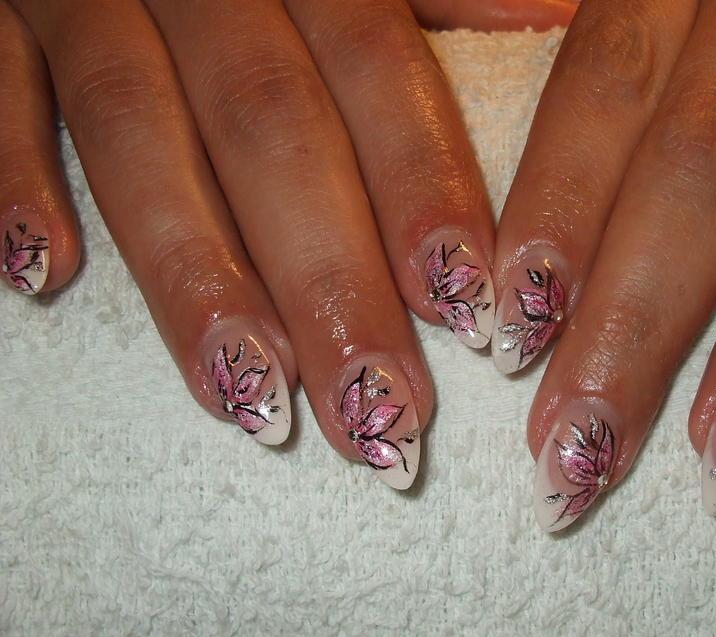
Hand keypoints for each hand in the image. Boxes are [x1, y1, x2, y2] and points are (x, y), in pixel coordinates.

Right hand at [0, 0, 573, 488]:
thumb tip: (557, 23)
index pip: (375, 69)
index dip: (422, 189)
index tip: (469, 314)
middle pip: (269, 131)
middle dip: (329, 282)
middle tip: (381, 415)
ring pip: (135, 135)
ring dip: (195, 276)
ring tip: (256, 401)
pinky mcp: (3, 16)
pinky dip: (12, 177)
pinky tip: (43, 278)